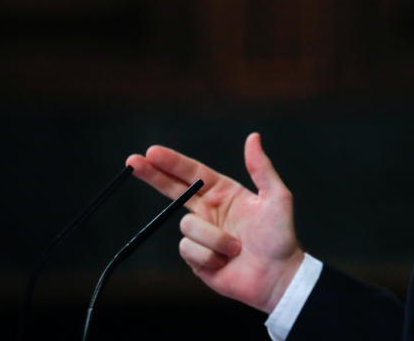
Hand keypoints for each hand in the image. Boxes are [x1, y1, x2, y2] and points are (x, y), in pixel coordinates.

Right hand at [126, 132, 303, 313]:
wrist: (278, 276)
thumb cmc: (281, 236)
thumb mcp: (277, 197)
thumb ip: (261, 168)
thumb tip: (253, 137)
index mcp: (225, 193)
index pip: (193, 173)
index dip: (172, 163)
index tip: (152, 151)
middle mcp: (209, 211)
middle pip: (173, 190)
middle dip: (153, 175)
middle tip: (132, 161)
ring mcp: (201, 235)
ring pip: (187, 225)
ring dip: (214, 237)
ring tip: (237, 247)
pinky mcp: (196, 258)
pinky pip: (189, 249)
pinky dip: (209, 255)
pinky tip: (225, 262)